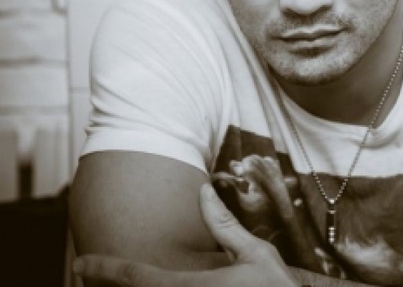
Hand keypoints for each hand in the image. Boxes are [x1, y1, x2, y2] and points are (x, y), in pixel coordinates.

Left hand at [73, 183, 296, 286]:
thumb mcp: (257, 254)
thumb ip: (225, 225)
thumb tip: (204, 190)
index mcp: (194, 286)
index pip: (136, 279)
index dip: (104, 270)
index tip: (80, 264)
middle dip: (110, 284)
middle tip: (90, 273)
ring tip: (114, 280)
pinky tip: (150, 285)